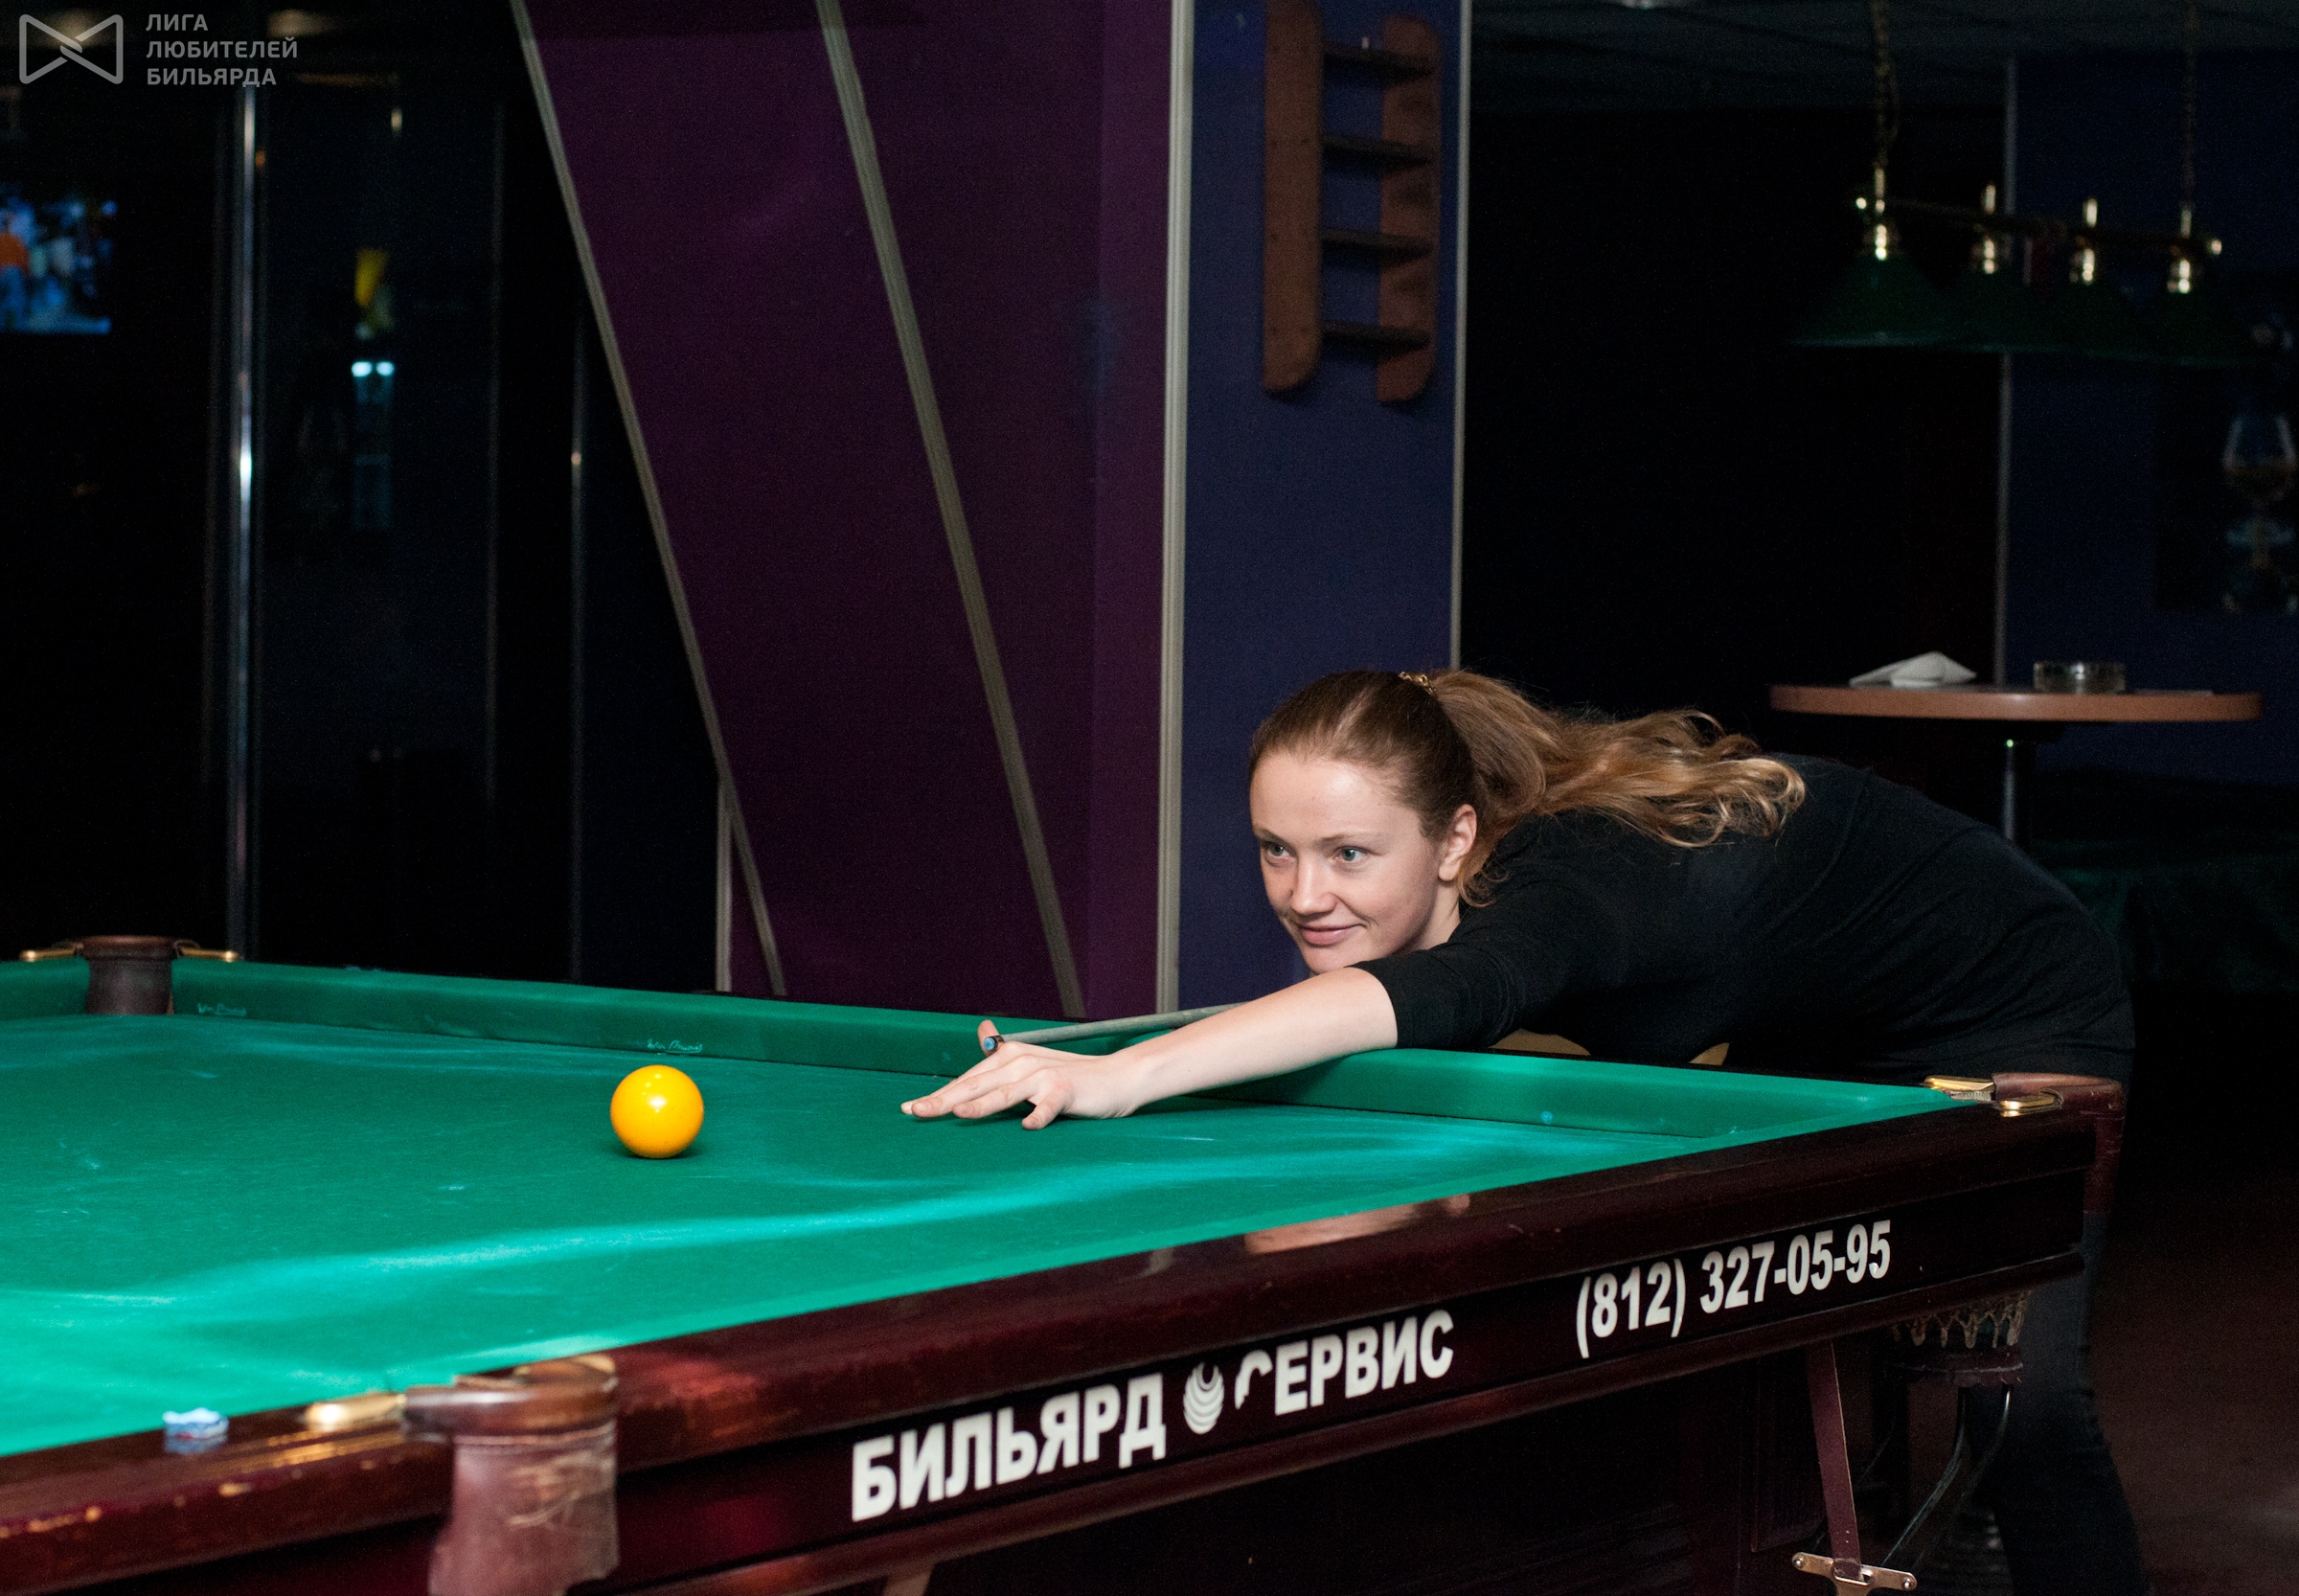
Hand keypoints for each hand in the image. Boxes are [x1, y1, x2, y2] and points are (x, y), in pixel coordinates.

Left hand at [899, 1021, 1149, 1128]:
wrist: (1115, 1079)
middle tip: (917, 1112)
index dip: (939, 1094)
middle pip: (978, 1085)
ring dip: (983, 1104)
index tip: (910, 1108)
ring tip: (959, 1113)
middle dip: (945, 1099)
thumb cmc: (1070, 1078)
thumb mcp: (1032, 1064)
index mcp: (1010, 1058)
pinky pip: (1049, 1106)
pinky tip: (1029, 1125)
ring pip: (1006, 1094)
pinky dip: (1039, 1116)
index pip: (968, 1080)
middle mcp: (1022, 1063)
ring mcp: (1044, 1077)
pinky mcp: (1066, 1091)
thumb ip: (1004, 1055)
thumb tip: (983, 1031)